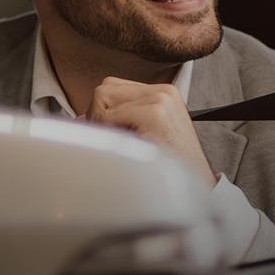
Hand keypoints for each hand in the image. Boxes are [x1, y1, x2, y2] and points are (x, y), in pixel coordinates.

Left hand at [80, 77, 215, 184]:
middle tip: (112, 141)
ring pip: (103, 97)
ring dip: (103, 123)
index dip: (102, 112)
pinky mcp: (154, 113)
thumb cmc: (169, 166)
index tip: (109, 133)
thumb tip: (81, 118)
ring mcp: (160, 99)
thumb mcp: (146, 134)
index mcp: (163, 93)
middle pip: (105, 88)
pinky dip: (110, 134)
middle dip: (98, 116)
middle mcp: (163, 91)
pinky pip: (109, 116)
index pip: (113, 87)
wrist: (193, 187)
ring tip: (122, 144)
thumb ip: (119, 119)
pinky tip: (128, 148)